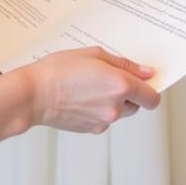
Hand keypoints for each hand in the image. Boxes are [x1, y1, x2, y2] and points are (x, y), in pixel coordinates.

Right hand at [22, 47, 160, 133]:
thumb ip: (125, 64)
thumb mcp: (95, 55)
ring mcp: (104, 121)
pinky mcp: (92, 129)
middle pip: (137, 105)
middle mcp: (116, 107)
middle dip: (129, 93)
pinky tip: (83, 97)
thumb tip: (146, 73)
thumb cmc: (58, 70)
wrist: (33, 94)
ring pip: (120, 112)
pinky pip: (105, 119)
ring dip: (114, 101)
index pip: (152, 97)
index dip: (150, 89)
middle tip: (108, 78)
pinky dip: (99, 110)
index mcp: (120, 85)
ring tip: (91, 86)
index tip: (144, 81)